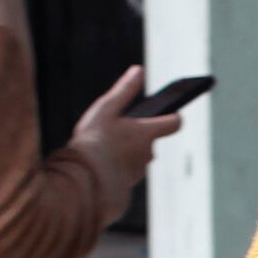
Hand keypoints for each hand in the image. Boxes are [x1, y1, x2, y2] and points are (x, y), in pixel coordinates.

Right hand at [69, 65, 182, 205]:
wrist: (83, 181)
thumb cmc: (94, 141)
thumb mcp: (106, 108)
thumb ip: (124, 89)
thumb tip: (139, 70)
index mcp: (146, 133)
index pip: (174, 122)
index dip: (173, 116)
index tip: (171, 113)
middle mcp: (148, 153)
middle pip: (150, 141)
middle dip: (136, 135)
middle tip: (115, 130)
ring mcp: (138, 171)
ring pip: (136, 158)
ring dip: (124, 152)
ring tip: (103, 148)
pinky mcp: (127, 186)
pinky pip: (124, 173)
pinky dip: (115, 168)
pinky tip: (99, 165)